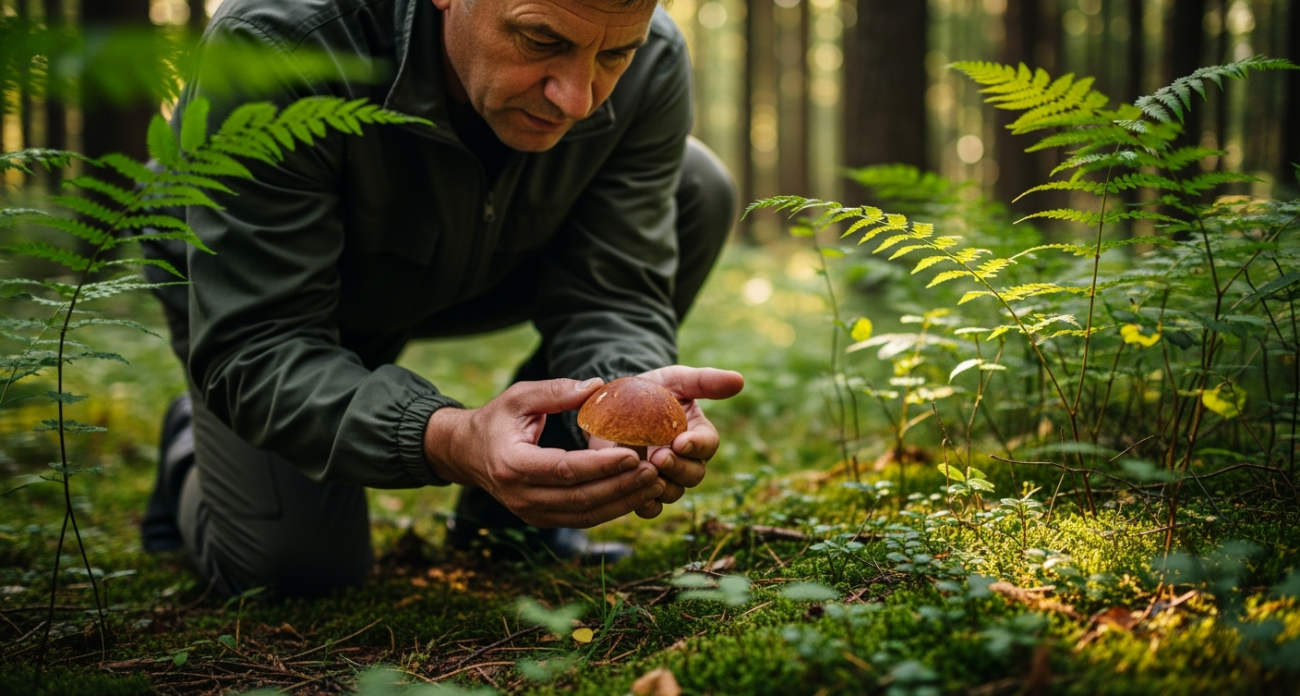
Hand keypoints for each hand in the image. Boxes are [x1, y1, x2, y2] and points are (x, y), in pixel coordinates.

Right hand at [423, 378, 664, 528]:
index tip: (633, 453)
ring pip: (585, 514)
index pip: (564, 469)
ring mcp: (531, 513)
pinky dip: (611, 509)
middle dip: (621, 487)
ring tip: (654, 484)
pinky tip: (636, 494)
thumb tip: (597, 386)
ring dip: (622, 502)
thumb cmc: (496, 421)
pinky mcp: (542, 519)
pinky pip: (582, 518)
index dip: (601, 465)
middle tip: (654, 471)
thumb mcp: (519, 397)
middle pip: (580, 498)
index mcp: (512, 464)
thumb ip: (556, 391)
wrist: (466, 454)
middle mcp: (521, 497)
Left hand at [588, 366, 743, 517]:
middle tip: (659, 457)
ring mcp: (665, 477)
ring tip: (644, 472)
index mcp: (698, 434)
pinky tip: (635, 493)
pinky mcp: (642, 490)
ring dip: (662, 486)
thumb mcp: (675, 380)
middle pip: (694, 474)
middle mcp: (686, 460)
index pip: (708, 444)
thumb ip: (704, 381)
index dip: (697, 445)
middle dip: (678, 467)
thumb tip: (739, 380)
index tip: (681, 441)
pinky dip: (646, 505)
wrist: (613, 406)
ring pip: (673, 492)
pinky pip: (650, 508)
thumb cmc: (650, 390)